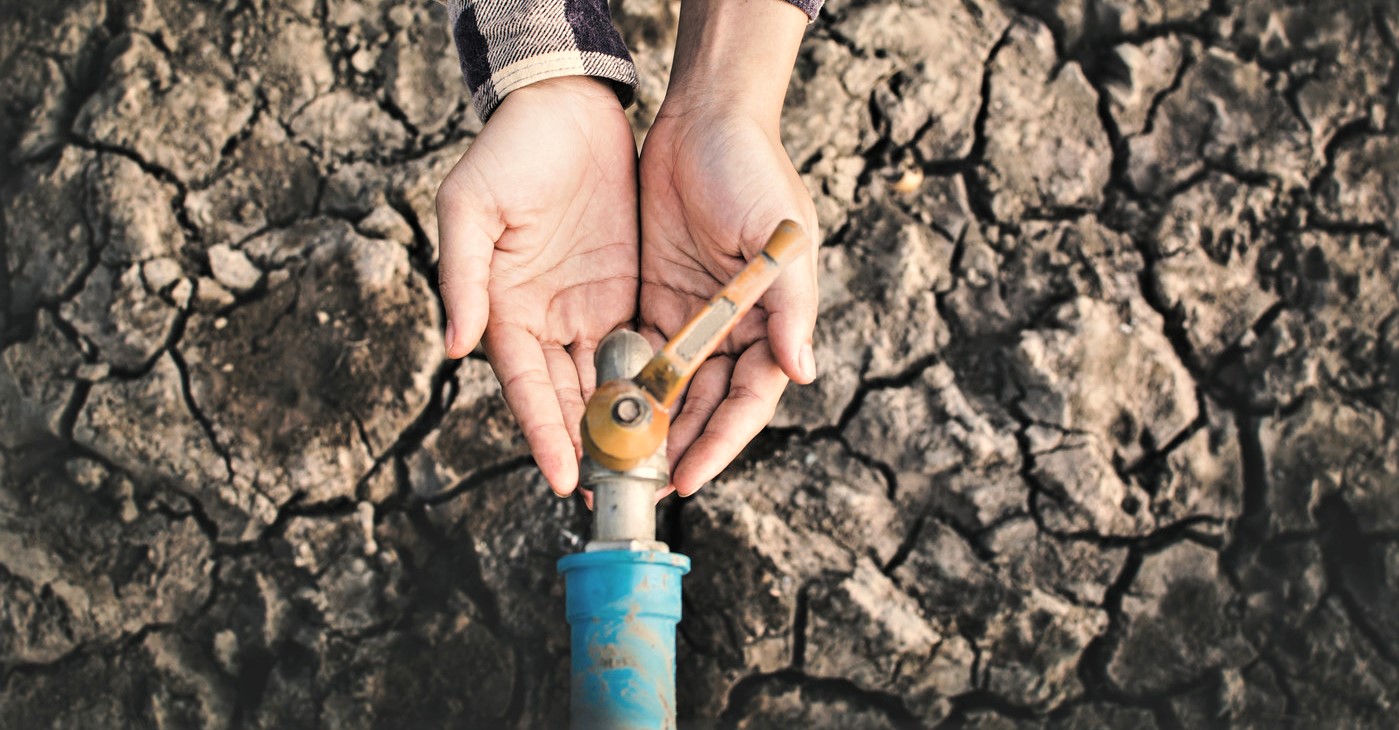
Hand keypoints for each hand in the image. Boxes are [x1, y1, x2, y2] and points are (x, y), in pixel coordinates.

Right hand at [436, 77, 637, 497]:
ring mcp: (586, 309)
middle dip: (588, 447)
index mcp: (503, 309)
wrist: (566, 107)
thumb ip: (462, 277)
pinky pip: (638, 347)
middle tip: (613, 494)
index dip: (543, 432)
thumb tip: (454, 346)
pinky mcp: (624, 290)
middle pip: (567, 398)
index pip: (525, 386)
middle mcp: (545, 321)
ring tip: (648, 472)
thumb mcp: (471, 207)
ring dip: (623, 426)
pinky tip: (672, 416)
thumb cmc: (509, 152)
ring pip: (605, 382)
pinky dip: (650, 384)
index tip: (562, 476)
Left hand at [639, 106, 817, 497]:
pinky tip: (599, 414)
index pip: (749, 400)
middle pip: (707, 406)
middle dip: (679, 448)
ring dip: (649, 428)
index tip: (690, 477)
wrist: (704, 118)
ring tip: (617, 465)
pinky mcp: (654, 299)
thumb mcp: (781, 237)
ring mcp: (692, 319)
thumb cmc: (754, 171)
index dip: (721, 442)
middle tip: (643, 487)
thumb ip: (789, 306)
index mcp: (771, 323)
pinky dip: (625, 387)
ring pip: (671, 391)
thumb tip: (802, 372)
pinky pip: (639, 355)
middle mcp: (734, 330)